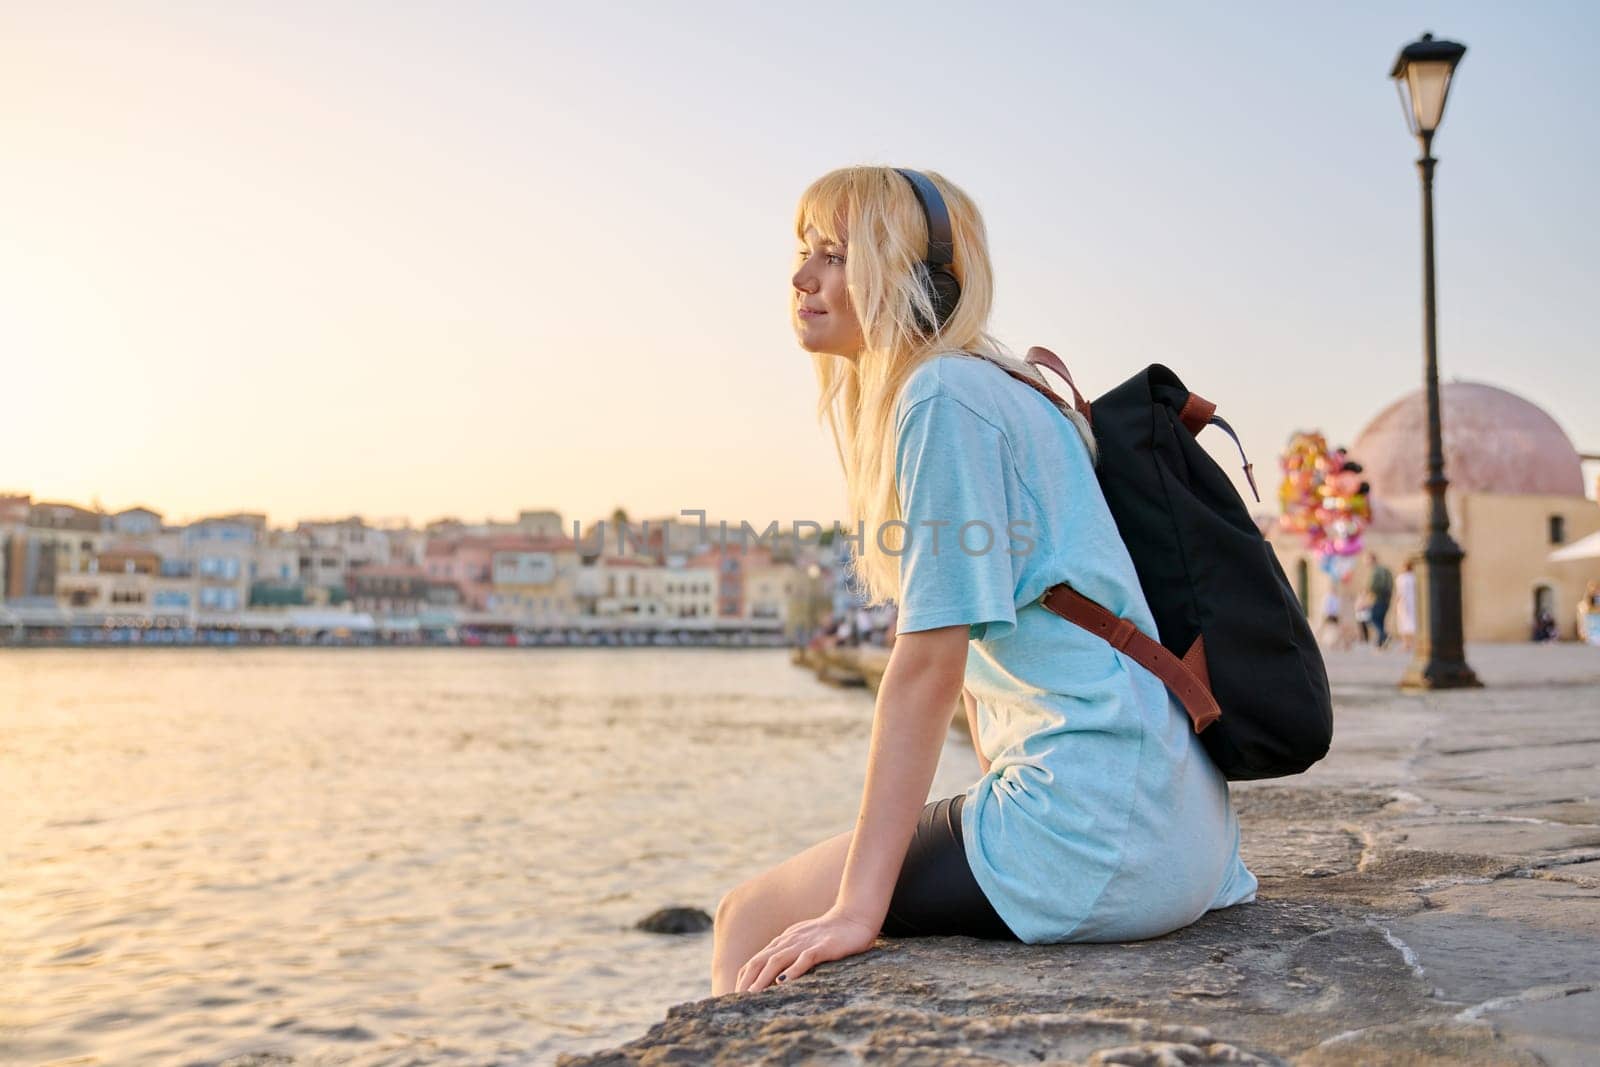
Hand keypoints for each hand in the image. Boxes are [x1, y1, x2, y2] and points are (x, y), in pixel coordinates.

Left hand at [733, 905, 879, 992]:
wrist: (855, 917)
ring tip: (752, 996)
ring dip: (762, 980)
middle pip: (760, 961)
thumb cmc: (831, 933)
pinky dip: (792, 971)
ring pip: (777, 961)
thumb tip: (776, 975)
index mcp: (784, 941)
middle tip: (736, 1000)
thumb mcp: (804, 941)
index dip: (744, 977)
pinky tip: (783, 983)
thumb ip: (790, 953)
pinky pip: (804, 959)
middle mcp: (789, 941)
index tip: (735, 995)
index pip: (756, 959)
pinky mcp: (821, 947)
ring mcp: (804, 943)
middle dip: (746, 981)